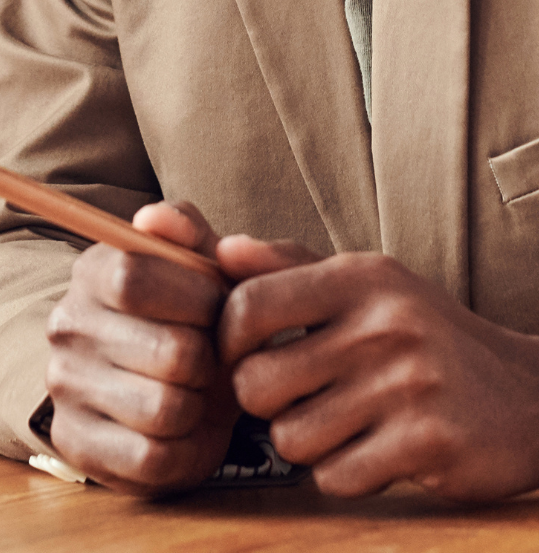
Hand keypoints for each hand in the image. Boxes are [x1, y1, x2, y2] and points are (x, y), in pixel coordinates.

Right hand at [44, 201, 235, 493]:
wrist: (160, 380)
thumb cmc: (187, 315)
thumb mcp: (195, 264)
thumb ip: (185, 230)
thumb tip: (155, 217)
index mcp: (91, 271)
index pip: (135, 278)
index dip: (195, 298)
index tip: (216, 307)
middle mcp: (66, 326)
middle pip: (169, 352)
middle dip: (211, 360)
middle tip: (213, 359)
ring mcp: (65, 387)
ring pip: (165, 410)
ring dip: (200, 407)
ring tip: (198, 393)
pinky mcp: (76, 444)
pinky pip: (152, 459)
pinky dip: (186, 450)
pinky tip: (185, 430)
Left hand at [218, 233, 538, 501]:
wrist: (526, 393)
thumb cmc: (427, 334)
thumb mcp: (369, 283)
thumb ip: (291, 266)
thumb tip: (221, 252)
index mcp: (360, 278)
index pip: (249, 305)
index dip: (228, 341)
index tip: (244, 355)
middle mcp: (381, 325)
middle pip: (257, 383)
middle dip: (264, 403)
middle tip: (293, 398)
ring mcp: (406, 385)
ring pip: (291, 439)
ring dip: (307, 443)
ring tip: (340, 423)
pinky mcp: (427, 442)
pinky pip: (337, 477)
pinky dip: (344, 474)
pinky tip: (372, 450)